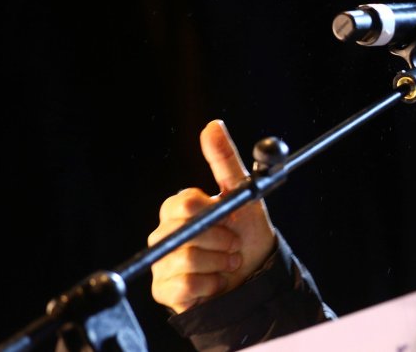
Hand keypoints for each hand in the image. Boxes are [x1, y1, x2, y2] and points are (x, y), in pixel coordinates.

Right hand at [148, 120, 277, 312]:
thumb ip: (225, 160)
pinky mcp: (162, 289)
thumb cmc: (247, 233)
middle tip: (235, 243)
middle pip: (185, 231)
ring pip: (187, 259)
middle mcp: (164, 233)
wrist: (254, 276)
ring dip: (220, 262)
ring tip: (228, 262)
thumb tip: (212, 125)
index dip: (212, 212)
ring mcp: (160, 261)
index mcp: (179, 208)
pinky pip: (183, 285)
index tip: (232, 218)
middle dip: (221, 239)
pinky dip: (210, 285)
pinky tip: (216, 282)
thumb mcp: (243, 195)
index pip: (185, 202)